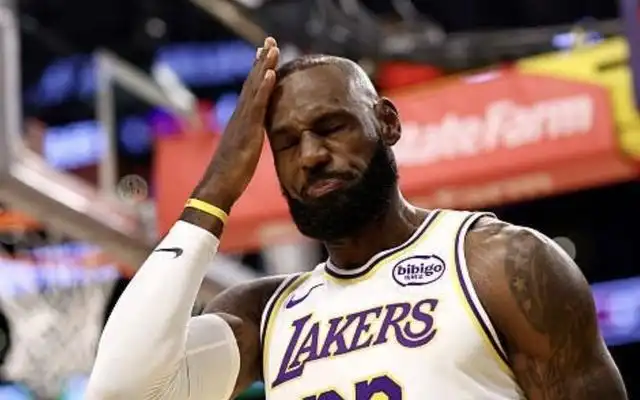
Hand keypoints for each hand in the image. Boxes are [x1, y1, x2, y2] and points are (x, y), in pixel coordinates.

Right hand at [193, 37, 278, 210]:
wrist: (218, 186)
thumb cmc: (231, 175)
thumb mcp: (245, 153)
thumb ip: (249, 140)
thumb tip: (254, 139)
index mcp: (241, 121)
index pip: (251, 91)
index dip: (259, 72)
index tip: (265, 55)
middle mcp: (240, 116)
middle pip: (252, 82)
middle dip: (261, 61)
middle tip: (269, 41)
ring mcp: (242, 121)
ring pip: (254, 88)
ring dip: (264, 67)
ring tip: (272, 48)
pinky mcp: (247, 130)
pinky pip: (257, 105)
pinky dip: (264, 88)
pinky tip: (271, 73)